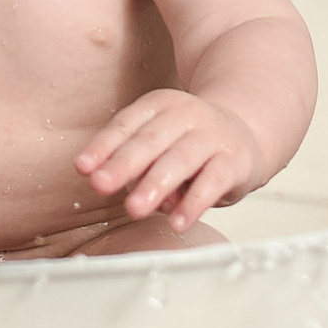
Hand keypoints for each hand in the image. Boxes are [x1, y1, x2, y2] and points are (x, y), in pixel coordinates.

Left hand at [75, 89, 264, 231]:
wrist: (245, 132)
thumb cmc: (187, 142)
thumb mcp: (157, 141)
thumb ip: (134, 163)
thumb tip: (120, 188)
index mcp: (158, 106)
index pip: (126, 124)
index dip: (103, 146)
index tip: (82, 167)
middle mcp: (185, 115)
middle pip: (150, 140)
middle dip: (124, 164)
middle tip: (100, 184)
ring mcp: (212, 136)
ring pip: (180, 160)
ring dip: (155, 184)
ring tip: (134, 209)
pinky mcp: (235, 161)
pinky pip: (213, 182)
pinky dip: (194, 203)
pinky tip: (178, 221)